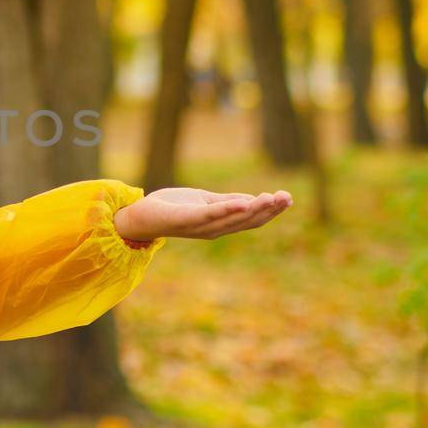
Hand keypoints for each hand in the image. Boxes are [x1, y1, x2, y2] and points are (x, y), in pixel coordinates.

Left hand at [114, 187, 291, 242]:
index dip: (270, 211)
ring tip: (272, 198)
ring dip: (255, 208)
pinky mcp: (187, 220)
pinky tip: (244, 202)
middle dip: (269, 210)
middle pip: (248, 220)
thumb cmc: (171, 207)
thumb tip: (251, 200)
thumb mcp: (204, 201)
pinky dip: (229, 209)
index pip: (251, 219)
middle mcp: (214, 229)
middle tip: (288, 198)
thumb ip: (225, 201)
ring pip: (234, 219)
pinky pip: (211, 215)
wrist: (139, 216)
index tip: (288, 199)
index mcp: (220, 224)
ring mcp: (201, 227)